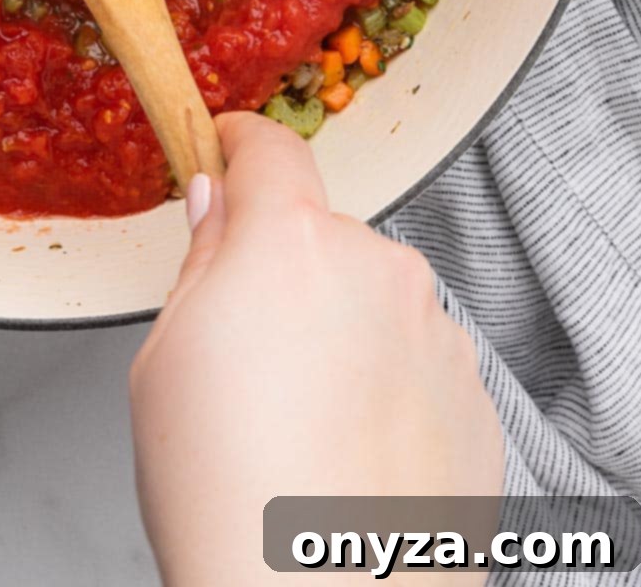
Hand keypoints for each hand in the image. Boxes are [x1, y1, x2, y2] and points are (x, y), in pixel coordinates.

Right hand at [130, 113, 503, 585]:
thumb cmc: (226, 495)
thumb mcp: (165, 360)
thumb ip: (202, 263)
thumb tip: (217, 208)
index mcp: (290, 244)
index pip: (269, 151)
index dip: (238, 145)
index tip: (225, 150)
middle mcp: (377, 269)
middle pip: (320, 236)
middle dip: (284, 271)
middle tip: (244, 354)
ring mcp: (436, 334)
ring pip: (373, 300)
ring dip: (341, 331)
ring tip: (299, 424)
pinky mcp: (474, 399)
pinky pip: (417, 362)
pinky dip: (385, 387)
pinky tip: (346, 453)